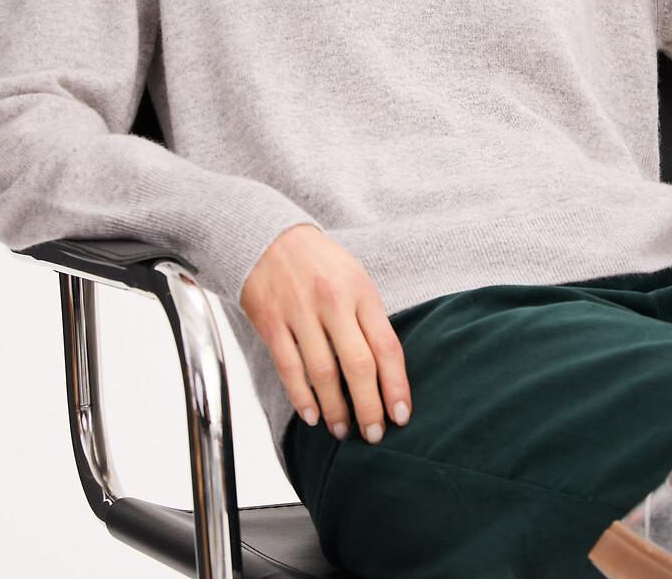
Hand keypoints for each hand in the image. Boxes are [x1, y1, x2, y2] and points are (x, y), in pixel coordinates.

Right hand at [240, 224, 411, 444]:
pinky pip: (289, 368)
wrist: (270, 237)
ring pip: (323, 373)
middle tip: (374, 434)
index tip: (402, 414)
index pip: (386, 346)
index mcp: (362, 292)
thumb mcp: (355, 279)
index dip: (396, 385)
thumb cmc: (320, 263)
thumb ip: (369, 319)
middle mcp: (334, 302)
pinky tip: (312, 415)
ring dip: (335, 409)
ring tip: (343, 429)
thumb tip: (385, 371)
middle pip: (358, 366)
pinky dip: (302, 397)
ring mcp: (301, 312)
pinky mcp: (272, 322)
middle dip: (369, 407)